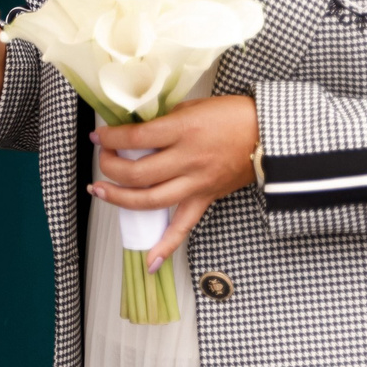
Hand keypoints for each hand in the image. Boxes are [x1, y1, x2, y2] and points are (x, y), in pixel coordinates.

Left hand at [91, 94, 259, 269]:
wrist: (268, 134)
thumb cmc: (231, 115)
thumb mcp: (191, 106)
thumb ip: (162, 119)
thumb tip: (132, 128)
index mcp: (183, 130)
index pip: (136, 139)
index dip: (110, 138)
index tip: (98, 136)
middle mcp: (188, 160)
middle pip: (138, 173)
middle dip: (110, 167)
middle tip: (102, 158)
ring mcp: (197, 183)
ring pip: (151, 200)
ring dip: (120, 199)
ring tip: (100, 191)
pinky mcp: (206, 198)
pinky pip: (184, 226)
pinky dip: (166, 245)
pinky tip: (149, 260)